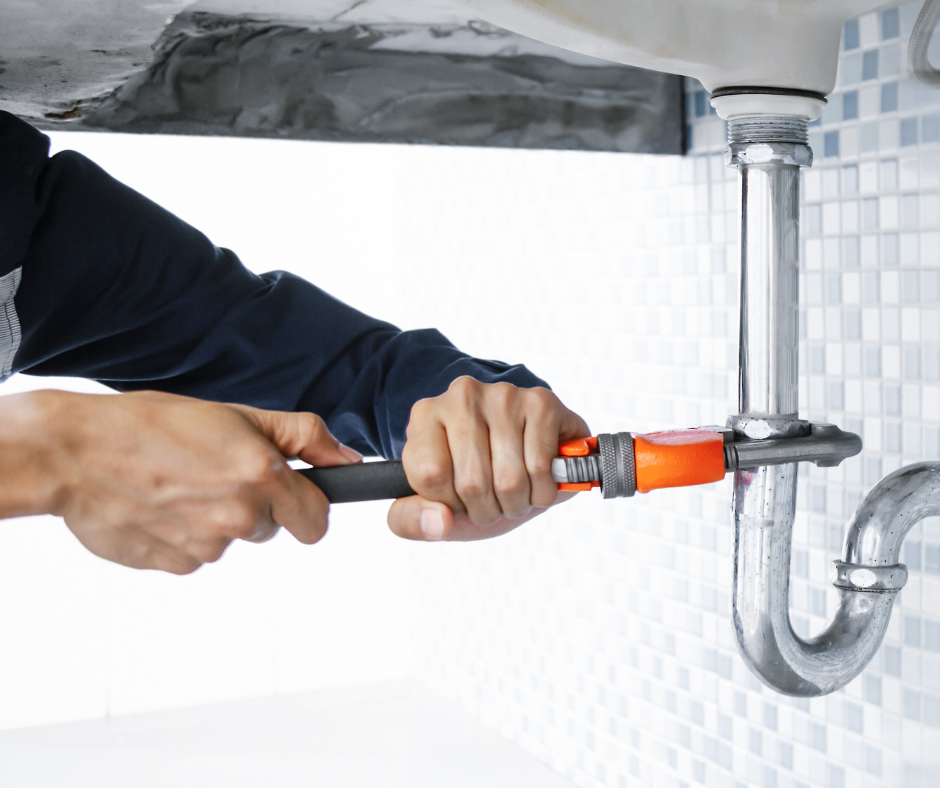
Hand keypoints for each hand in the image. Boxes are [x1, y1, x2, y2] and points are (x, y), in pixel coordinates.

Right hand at [0, 390, 360, 573]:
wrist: (76, 453)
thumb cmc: (154, 424)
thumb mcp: (237, 415)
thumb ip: (302, 437)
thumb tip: (347, 460)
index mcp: (263, 476)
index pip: (317, 521)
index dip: (306, 506)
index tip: (290, 494)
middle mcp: (239, 517)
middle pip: (271, 528)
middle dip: (254, 505)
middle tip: (215, 473)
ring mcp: (205, 547)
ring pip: (230, 540)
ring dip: (214, 519)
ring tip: (178, 484)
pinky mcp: (173, 566)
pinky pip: (195, 556)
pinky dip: (183, 536)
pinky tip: (159, 506)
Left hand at [388, 378, 589, 541]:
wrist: (523, 459)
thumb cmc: (472, 480)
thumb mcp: (432, 505)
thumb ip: (411, 520)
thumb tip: (438, 522)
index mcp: (425, 416)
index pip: (430, 475)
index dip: (449, 503)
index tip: (457, 497)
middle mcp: (462, 396)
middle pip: (472, 482)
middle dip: (487, 511)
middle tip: (491, 501)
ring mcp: (504, 395)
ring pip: (510, 480)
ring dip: (517, 504)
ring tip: (515, 492)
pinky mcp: (541, 402)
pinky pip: (541, 467)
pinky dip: (544, 490)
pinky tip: (538, 480)